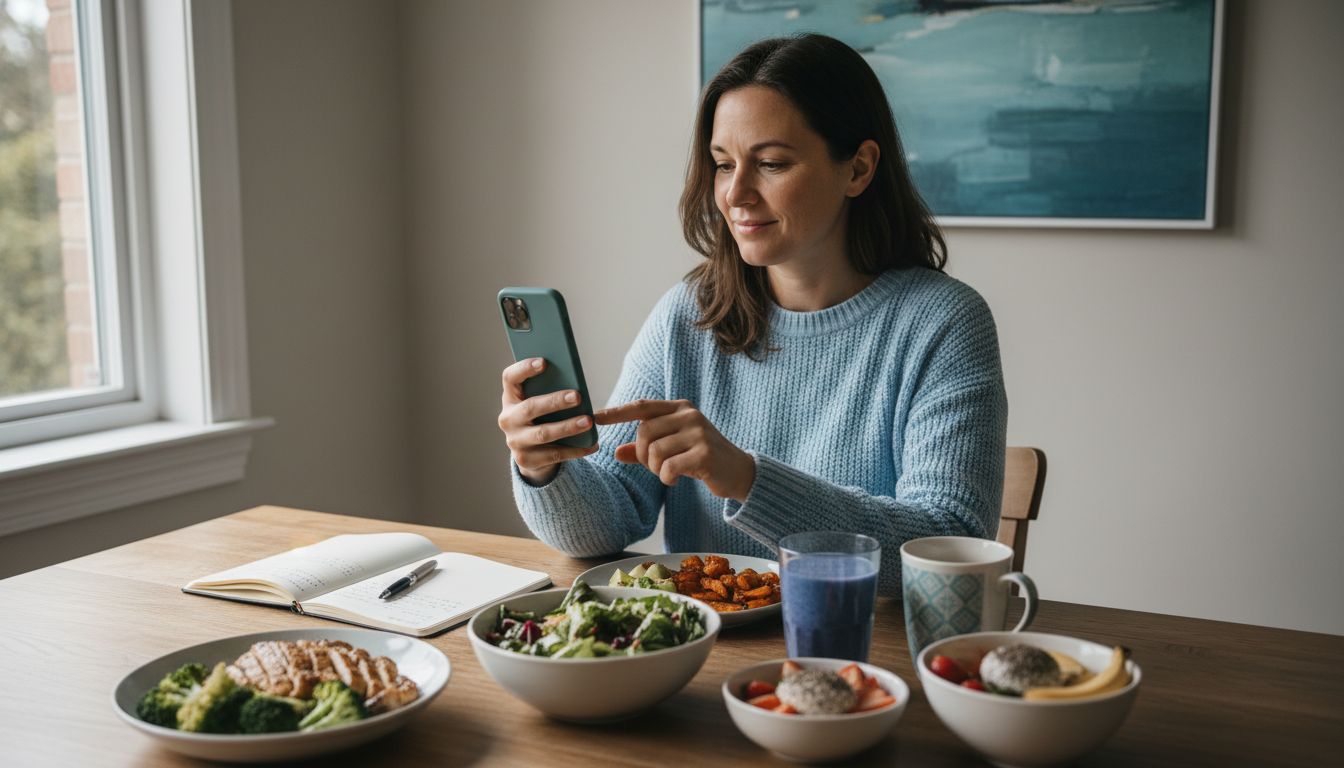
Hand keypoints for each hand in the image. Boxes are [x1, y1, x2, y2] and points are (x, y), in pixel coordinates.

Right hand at [498, 358, 597, 484]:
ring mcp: (515, 441)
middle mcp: (508, 419)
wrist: (531, 452)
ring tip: (588, 421)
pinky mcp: (526, 460)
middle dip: (555, 401)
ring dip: (568, 427)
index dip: (524, 369)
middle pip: (530, 407)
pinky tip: (592, 444)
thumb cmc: (542, 417)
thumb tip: (576, 384)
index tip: (544, 362)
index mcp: (510, 397)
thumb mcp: (541, 401)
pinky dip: (576, 450)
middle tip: (577, 396)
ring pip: (543, 433)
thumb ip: (550, 390)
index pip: (510, 378)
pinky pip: (554, 454)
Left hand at [594, 399, 754, 500]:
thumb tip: (615, 452)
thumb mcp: (673, 450)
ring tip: (668, 473)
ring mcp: (698, 432)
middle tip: (656, 467)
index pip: (642, 407)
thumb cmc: (701, 458)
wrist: (739, 472)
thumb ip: (645, 450)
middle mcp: (689, 415)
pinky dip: (666, 478)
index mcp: (680, 408)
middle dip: (643, 455)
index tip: (594, 417)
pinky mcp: (704, 453)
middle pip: (644, 433)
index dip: (616, 412)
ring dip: (655, 469)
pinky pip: (668, 467)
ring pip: (655, 451)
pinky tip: (675, 480)